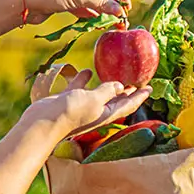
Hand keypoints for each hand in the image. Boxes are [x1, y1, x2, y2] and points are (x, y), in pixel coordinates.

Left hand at [20, 0, 130, 23]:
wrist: (24, 2)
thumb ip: (102, 4)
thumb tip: (120, 12)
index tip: (127, 7)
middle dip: (113, 4)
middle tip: (122, 19)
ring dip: (104, 10)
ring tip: (114, 24)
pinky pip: (87, 5)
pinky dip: (93, 13)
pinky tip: (100, 23)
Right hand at [29, 65, 149, 137]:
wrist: (43, 121)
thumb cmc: (71, 112)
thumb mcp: (94, 100)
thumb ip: (107, 91)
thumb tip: (120, 86)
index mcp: (107, 113)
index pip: (128, 105)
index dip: (140, 97)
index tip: (150, 88)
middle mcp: (97, 111)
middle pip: (117, 100)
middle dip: (127, 91)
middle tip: (137, 81)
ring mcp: (83, 106)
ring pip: (99, 94)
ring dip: (107, 86)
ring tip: (116, 74)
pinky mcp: (69, 100)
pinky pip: (80, 88)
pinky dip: (85, 80)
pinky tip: (88, 71)